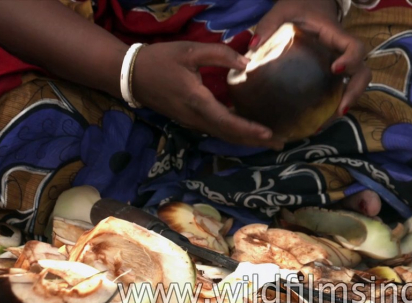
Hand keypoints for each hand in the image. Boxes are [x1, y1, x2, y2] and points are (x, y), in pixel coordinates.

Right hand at [132, 42, 284, 149]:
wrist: (130, 75)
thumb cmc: (160, 60)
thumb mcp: (189, 50)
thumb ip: (219, 54)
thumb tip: (247, 64)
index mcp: (197, 101)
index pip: (227, 121)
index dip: (249, 129)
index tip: (269, 134)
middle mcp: (196, 118)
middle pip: (230, 135)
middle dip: (255, 141)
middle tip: (280, 143)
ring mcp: (192, 122)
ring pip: (223, 135)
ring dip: (247, 140)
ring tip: (270, 142)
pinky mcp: (190, 121)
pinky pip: (217, 131)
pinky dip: (235, 134)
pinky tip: (248, 131)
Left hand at [253, 0, 371, 114]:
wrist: (307, 5)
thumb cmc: (297, 8)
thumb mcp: (281, 12)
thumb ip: (268, 26)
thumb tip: (253, 48)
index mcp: (335, 35)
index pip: (355, 47)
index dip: (351, 60)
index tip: (336, 70)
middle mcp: (342, 52)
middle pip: (362, 73)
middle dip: (354, 92)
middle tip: (339, 109)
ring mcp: (340, 65)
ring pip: (354, 86)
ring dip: (344, 105)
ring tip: (324, 123)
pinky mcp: (332, 75)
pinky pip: (339, 91)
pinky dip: (332, 107)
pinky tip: (316, 122)